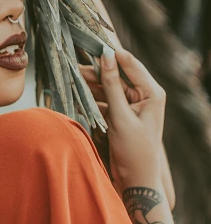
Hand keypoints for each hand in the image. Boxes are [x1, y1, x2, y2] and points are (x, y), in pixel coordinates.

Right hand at [81, 47, 168, 195]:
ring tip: (72, 79)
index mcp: (152, 92)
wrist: (136, 180)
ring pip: (108, 89)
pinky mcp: (121, 116)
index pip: (130, 64)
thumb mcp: (120, 115)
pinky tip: (78, 97)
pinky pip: (105, 102)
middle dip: (96, 72)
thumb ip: (111, 85)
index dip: (111, 53)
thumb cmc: (134, 150)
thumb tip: (106, 56)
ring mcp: (132, 106)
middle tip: (73, 66)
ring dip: (92, 86)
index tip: (91, 44)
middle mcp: (144, 95)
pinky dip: (92, 100)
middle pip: (117, 76)